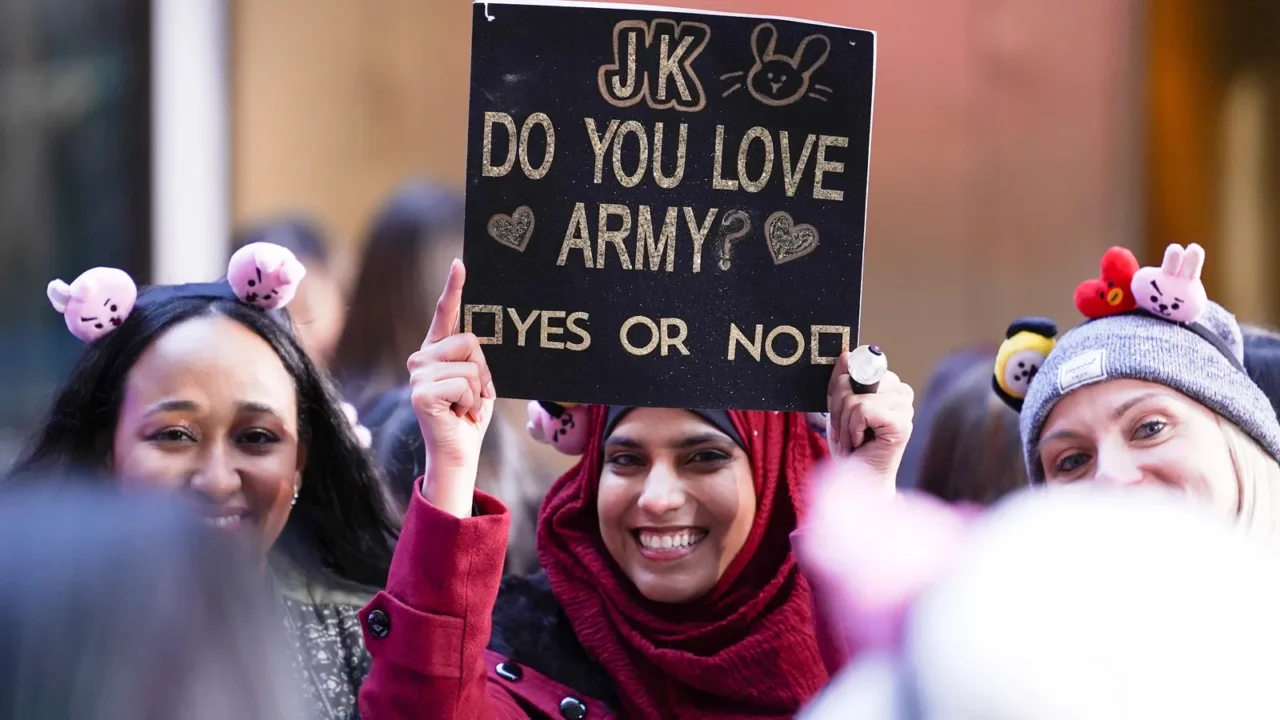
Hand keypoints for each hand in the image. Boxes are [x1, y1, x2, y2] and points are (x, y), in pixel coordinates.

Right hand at [407, 260, 495, 517]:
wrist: (458, 452)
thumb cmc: (469, 415)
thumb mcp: (478, 379)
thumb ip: (477, 356)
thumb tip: (484, 336)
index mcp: (437, 350)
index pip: (445, 313)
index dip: (454, 287)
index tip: (460, 263)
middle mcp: (422, 358)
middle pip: (470, 341)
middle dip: (484, 370)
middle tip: (475, 394)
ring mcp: (417, 374)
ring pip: (471, 365)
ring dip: (479, 390)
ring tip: (464, 406)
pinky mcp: (421, 392)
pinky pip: (465, 383)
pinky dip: (471, 401)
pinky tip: (457, 414)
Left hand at [826, 351, 914, 493]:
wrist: (859, 480)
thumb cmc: (852, 447)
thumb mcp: (839, 408)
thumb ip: (842, 380)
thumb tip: (846, 353)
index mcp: (888, 384)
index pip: (856, 366)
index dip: (840, 389)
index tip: (843, 412)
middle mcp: (901, 392)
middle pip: (851, 381)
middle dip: (839, 410)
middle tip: (847, 431)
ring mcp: (905, 407)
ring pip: (854, 399)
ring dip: (844, 425)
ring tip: (853, 440)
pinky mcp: (902, 423)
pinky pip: (862, 411)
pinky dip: (852, 430)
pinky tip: (861, 443)